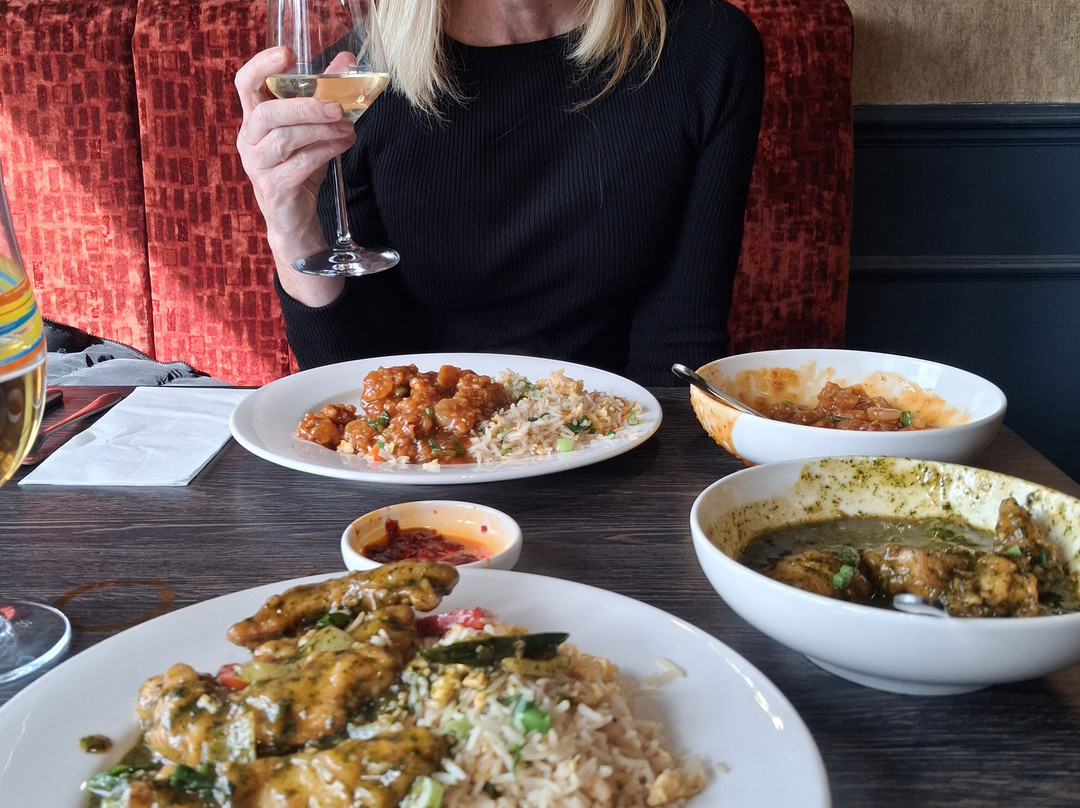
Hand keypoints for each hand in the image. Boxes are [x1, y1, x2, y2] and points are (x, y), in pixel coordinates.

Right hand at [234, 47, 353, 300]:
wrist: (295, 218)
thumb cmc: (300, 167)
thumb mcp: (313, 129)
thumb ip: (326, 95)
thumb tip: (348, 60)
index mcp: (254, 119)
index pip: (245, 84)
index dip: (262, 66)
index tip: (287, 54)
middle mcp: (249, 140)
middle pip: (268, 113)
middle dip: (305, 106)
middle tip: (337, 106)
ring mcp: (257, 166)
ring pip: (285, 139)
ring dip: (322, 131)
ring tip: (348, 128)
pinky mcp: (273, 189)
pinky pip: (299, 165)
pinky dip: (324, 152)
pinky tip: (342, 145)